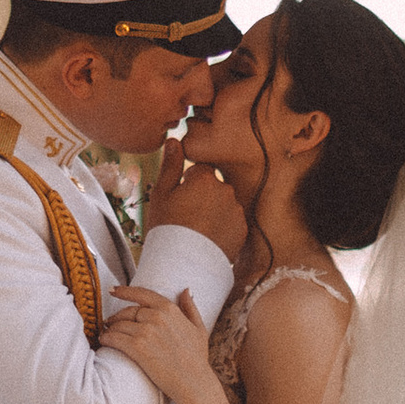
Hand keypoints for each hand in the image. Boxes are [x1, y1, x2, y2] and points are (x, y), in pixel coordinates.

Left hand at [98, 283, 218, 403]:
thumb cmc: (197, 359)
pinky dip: (106, 338)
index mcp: (169, 309)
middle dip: (116, 317)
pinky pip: (114, 338)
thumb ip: (190, 307)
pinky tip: (104, 341)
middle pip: (128, 311)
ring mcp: (146, 331)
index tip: (113, 291)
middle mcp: (156, 316)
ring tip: (107, 334)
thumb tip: (185, 290)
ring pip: (119, 325)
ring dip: (110, 329)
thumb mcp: (199, 328)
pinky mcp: (137, 347)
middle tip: (109, 322)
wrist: (193, 382)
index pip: (142, 294)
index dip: (124, 291)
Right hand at [146, 139, 244, 260]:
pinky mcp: (243, 231)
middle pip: (215, 187)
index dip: (189, 181)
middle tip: (187, 216)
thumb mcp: (162, 193)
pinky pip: (232, 223)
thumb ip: (170, 165)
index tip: (180, 196)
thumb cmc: (167, 226)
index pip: (201, 170)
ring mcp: (237, 212)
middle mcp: (226, 191)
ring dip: (215, 211)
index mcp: (206, 179)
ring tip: (197, 231)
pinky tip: (208, 239)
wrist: (182, 264)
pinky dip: (223, 228)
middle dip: (204, 196)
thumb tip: (174, 139)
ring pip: (224, 205)